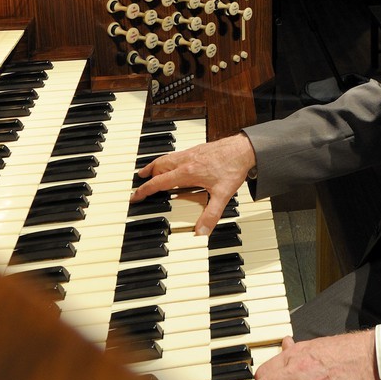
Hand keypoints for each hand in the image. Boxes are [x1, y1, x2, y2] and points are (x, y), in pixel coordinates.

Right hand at [130, 132, 255, 235]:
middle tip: (140, 181)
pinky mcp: (198, 149)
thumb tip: (201, 232)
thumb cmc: (233, 167)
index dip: (145, 190)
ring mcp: (191, 153)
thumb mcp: (222, 195)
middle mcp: (186, 160)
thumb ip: (211, 215)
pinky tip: (175, 164)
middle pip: (159, 166)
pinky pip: (176, 154)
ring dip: (156, 165)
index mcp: (187, 172)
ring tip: (151, 170)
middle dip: (147, 174)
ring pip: (167, 158)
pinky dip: (168, 160)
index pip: (159, 182)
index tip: (136, 196)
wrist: (244, 148)